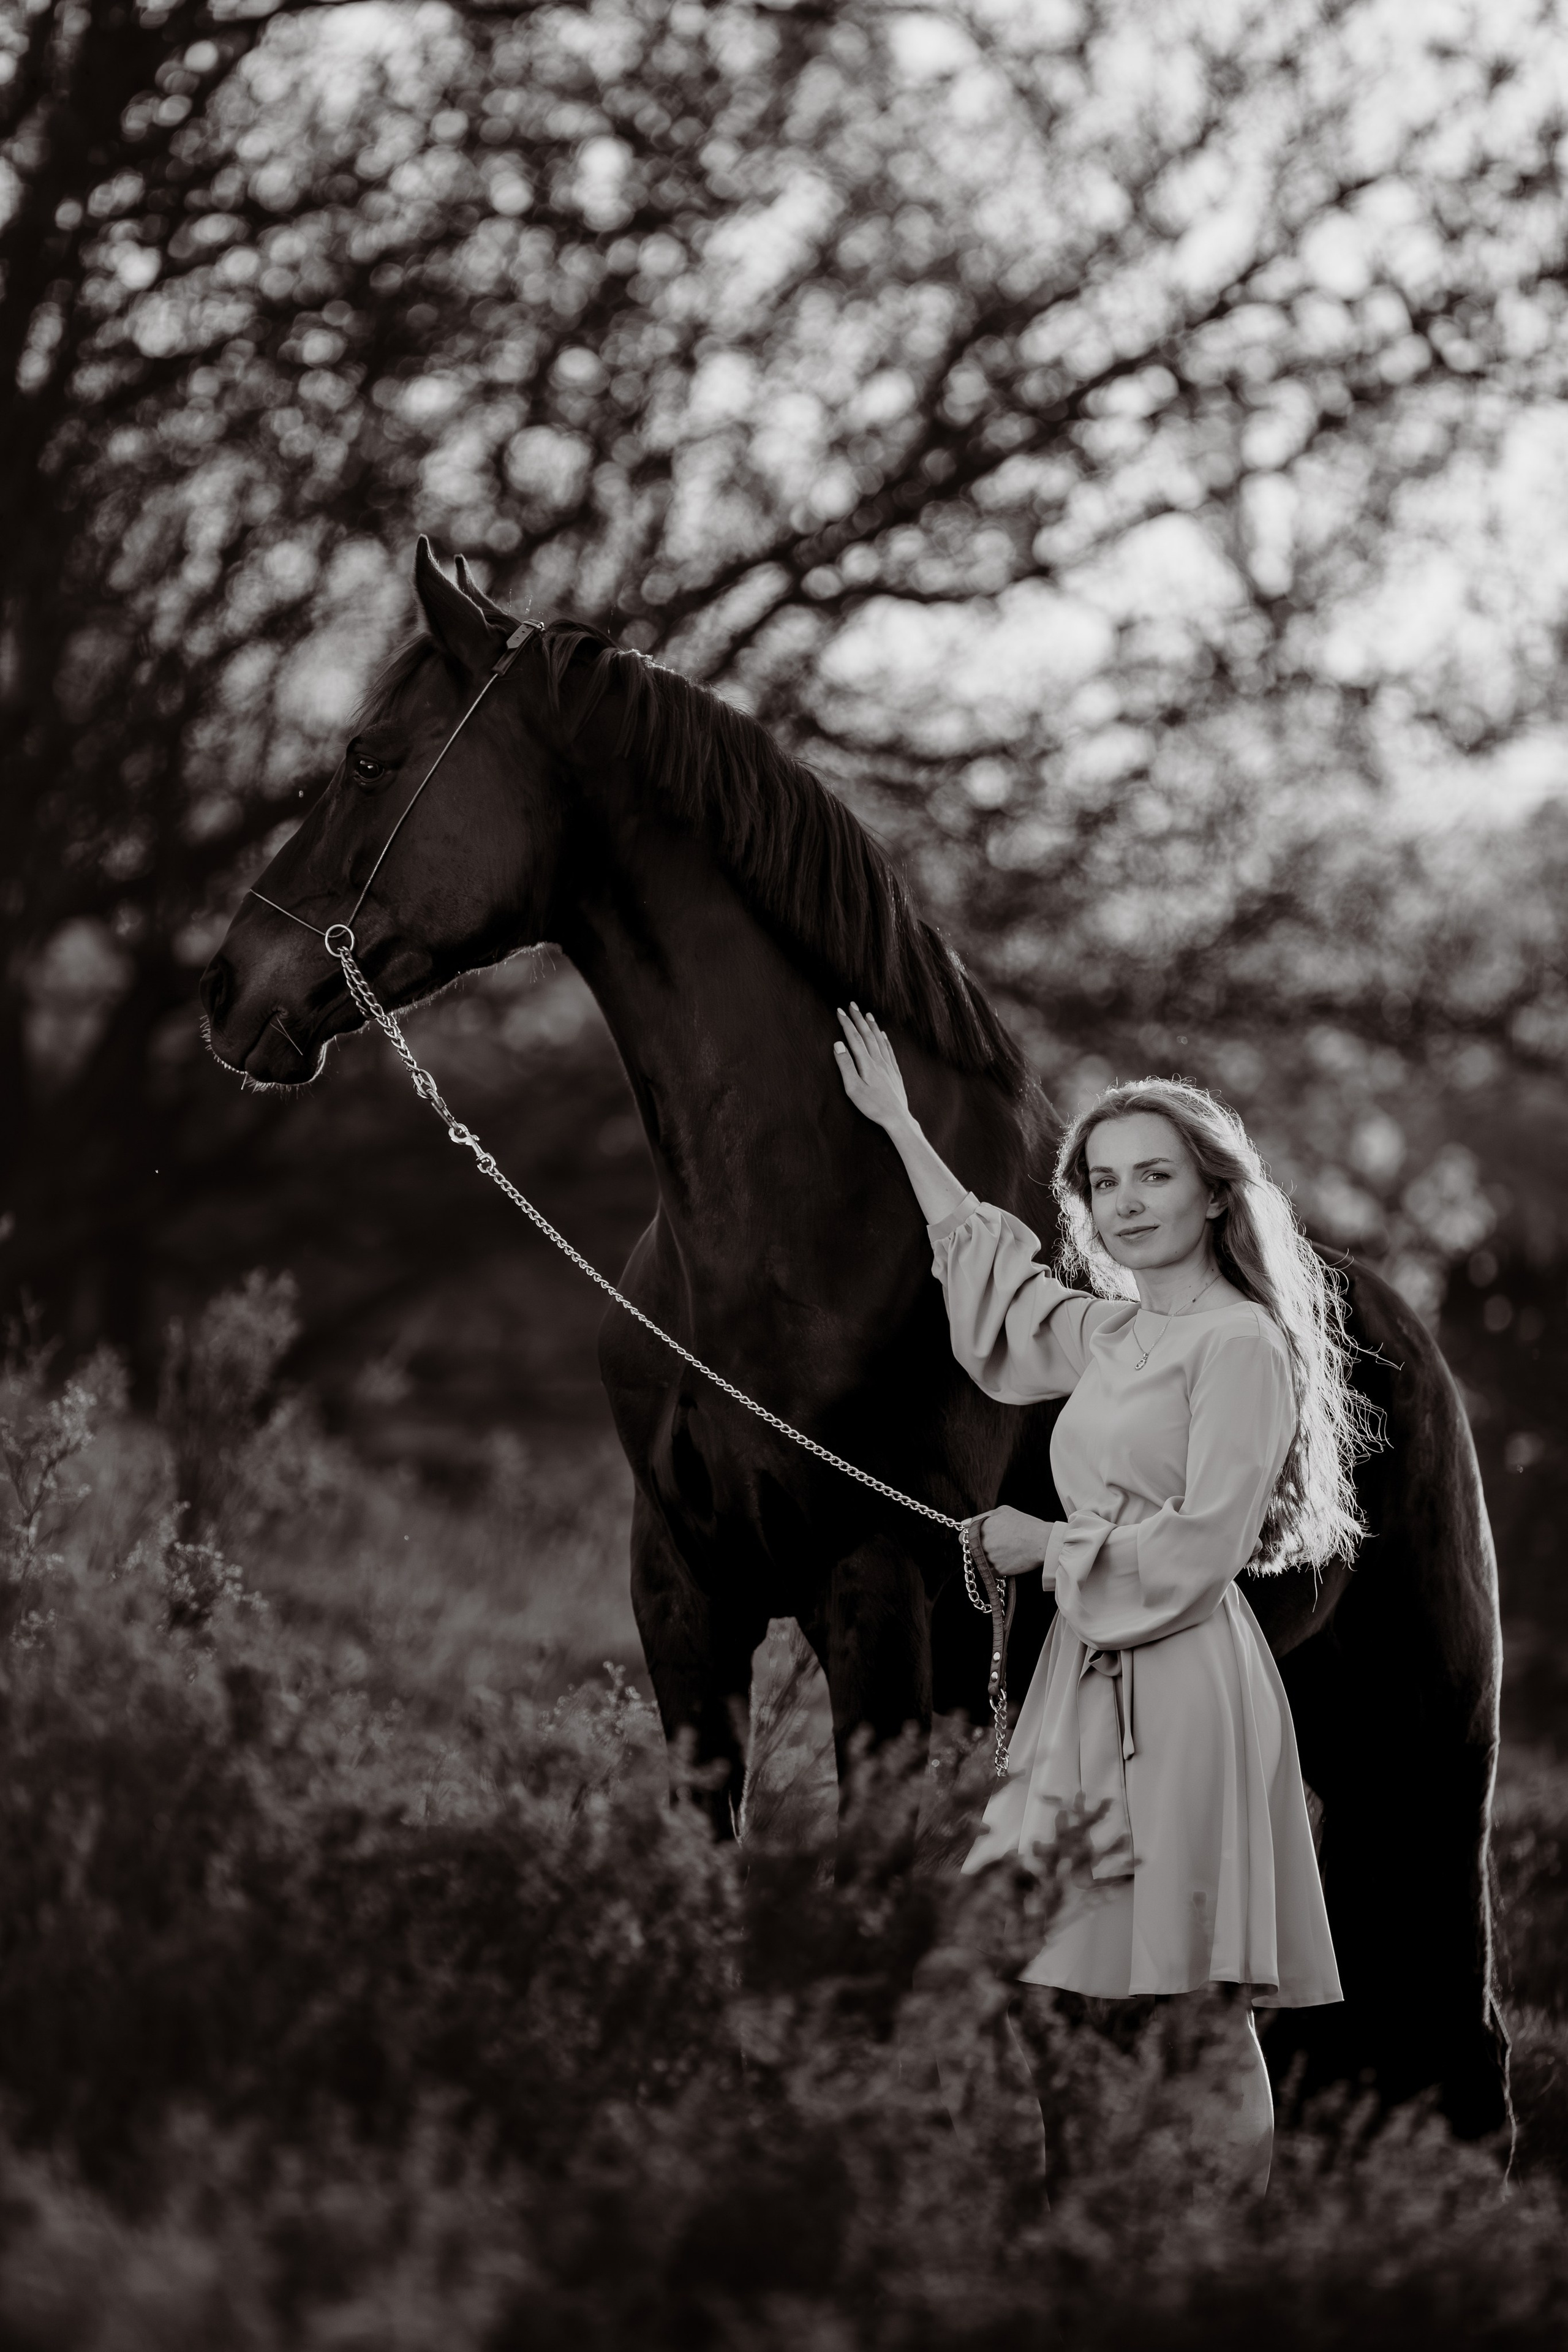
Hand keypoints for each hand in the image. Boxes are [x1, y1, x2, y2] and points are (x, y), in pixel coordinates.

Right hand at [833, 1003, 910, 1129]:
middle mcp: (879, 1060)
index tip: (839, 1011)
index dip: (846, 1023)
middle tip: (852, 1005)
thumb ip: (846, 1066)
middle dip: (858, 1018)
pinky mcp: (894, 1072)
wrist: (897, 1117)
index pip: (854, 1038)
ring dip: (872, 1025)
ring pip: (879, 1039)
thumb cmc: (873, 1106)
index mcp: (867, 1063)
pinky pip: (889, 1050)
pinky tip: (883, 1034)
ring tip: (867, 1014)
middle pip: (867, 1035)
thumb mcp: (853, 1089)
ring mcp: (888, 1065)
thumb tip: (838, 1044)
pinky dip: (884, 1039)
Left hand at [968, 1505, 1051, 1577]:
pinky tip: (1008, 1559)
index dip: (968, 1539)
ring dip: (988, 1558)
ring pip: (981, 1561)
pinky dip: (996, 1568)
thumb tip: (965, 1523)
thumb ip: (981, 1517)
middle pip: (971, 1551)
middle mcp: (981, 1544)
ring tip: (1006, 1551)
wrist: (1042, 1542)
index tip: (976, 1539)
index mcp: (980, 1529)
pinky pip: (990, 1572)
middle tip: (996, 1545)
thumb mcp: (1003, 1511)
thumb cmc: (1025, 1524)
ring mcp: (988, 1559)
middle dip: (979, 1548)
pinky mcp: (997, 1571)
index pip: (962, 1537)